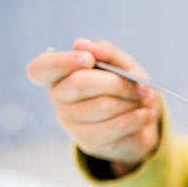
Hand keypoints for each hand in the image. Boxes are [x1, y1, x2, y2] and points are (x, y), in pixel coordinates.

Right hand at [27, 38, 159, 175]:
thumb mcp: (121, 64)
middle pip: (79, 84)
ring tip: (144, 99)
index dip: (62, 62)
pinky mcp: (89, 142)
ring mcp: (71, 123)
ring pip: (103, 106)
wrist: (139, 121)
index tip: (88, 59)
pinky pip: (117, 125)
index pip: (40, 69)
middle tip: (141, 86)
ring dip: (133, 100)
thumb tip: (82, 44)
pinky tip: (147, 114)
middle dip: (117, 82)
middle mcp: (58, 99)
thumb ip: (105, 52)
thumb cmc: (123, 87)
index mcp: (59, 75)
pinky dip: (139, 117)